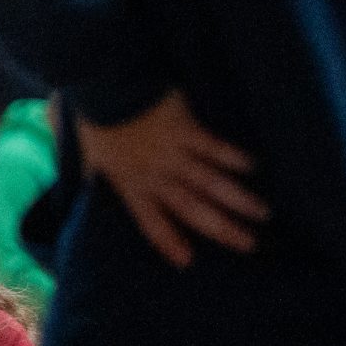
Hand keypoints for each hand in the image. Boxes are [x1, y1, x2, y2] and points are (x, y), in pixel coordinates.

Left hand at [76, 89, 269, 266]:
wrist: (104, 84)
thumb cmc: (93, 119)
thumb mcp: (87, 155)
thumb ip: (92, 174)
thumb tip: (82, 186)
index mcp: (129, 185)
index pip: (151, 222)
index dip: (168, 241)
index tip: (187, 261)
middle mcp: (154, 175)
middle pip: (192, 208)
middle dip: (222, 228)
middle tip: (250, 245)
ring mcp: (172, 153)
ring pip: (211, 182)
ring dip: (238, 199)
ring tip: (263, 213)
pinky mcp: (186, 128)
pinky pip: (215, 147)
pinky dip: (234, 157)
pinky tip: (253, 168)